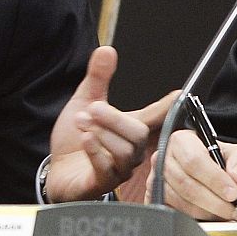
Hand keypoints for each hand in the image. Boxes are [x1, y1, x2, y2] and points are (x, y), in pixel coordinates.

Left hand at [46, 46, 175, 201]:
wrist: (57, 171)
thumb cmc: (75, 142)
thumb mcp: (84, 102)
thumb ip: (98, 78)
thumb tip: (107, 51)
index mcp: (131, 130)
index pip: (158, 118)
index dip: (171, 107)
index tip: (180, 94)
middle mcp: (130, 151)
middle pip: (138, 135)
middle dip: (115, 118)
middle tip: (93, 108)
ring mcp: (118, 170)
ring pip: (124, 152)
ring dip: (101, 133)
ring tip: (81, 122)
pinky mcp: (102, 184)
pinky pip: (107, 169)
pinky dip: (96, 151)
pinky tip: (85, 139)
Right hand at [155, 128, 236, 220]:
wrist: (204, 169)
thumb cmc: (216, 159)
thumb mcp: (236, 153)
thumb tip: (236, 178)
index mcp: (181, 141)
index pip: (194, 161)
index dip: (215, 180)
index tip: (233, 193)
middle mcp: (163, 158)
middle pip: (186, 184)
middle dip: (214, 202)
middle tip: (233, 210)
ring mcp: (155, 179)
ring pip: (180, 201)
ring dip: (206, 212)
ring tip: (225, 214)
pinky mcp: (155, 198)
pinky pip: (173, 212)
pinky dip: (194, 218)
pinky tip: (209, 217)